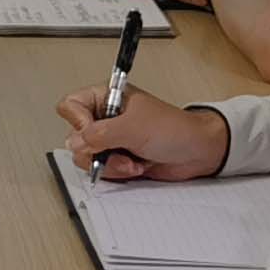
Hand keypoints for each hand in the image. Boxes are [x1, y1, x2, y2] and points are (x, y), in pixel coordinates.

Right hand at [55, 84, 227, 181]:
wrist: (198, 152)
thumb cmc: (175, 129)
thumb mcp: (134, 127)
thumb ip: (100, 134)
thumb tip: (75, 142)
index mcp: (106, 97)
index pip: (71, 106)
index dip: (79, 123)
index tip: (95, 133)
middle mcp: (105, 118)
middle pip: (75, 137)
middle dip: (97, 151)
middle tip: (117, 150)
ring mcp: (111, 140)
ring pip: (87, 157)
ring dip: (110, 164)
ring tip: (132, 161)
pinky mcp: (118, 158)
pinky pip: (103, 170)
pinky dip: (118, 173)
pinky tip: (136, 167)